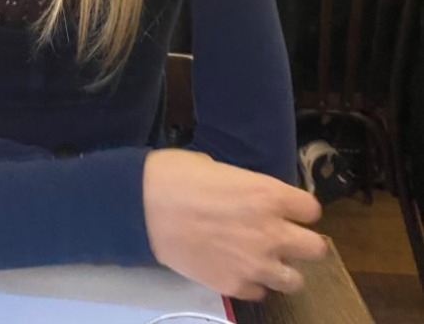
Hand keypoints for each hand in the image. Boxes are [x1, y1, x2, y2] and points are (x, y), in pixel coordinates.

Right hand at [142, 149, 326, 299]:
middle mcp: (272, 232)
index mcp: (269, 195)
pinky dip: (253, 283)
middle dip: (304, 243)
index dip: (300, 209)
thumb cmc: (178, 175)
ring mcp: (256, 264)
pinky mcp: (235, 286)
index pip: (311, 209)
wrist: (144, 207)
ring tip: (263, 259)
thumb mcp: (219, 168)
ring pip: (294, 280)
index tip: (290, 209)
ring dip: (282, 268)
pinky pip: (260, 292)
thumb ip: (246, 187)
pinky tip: (237, 269)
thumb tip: (250, 197)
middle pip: (316, 249)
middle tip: (284, 237)